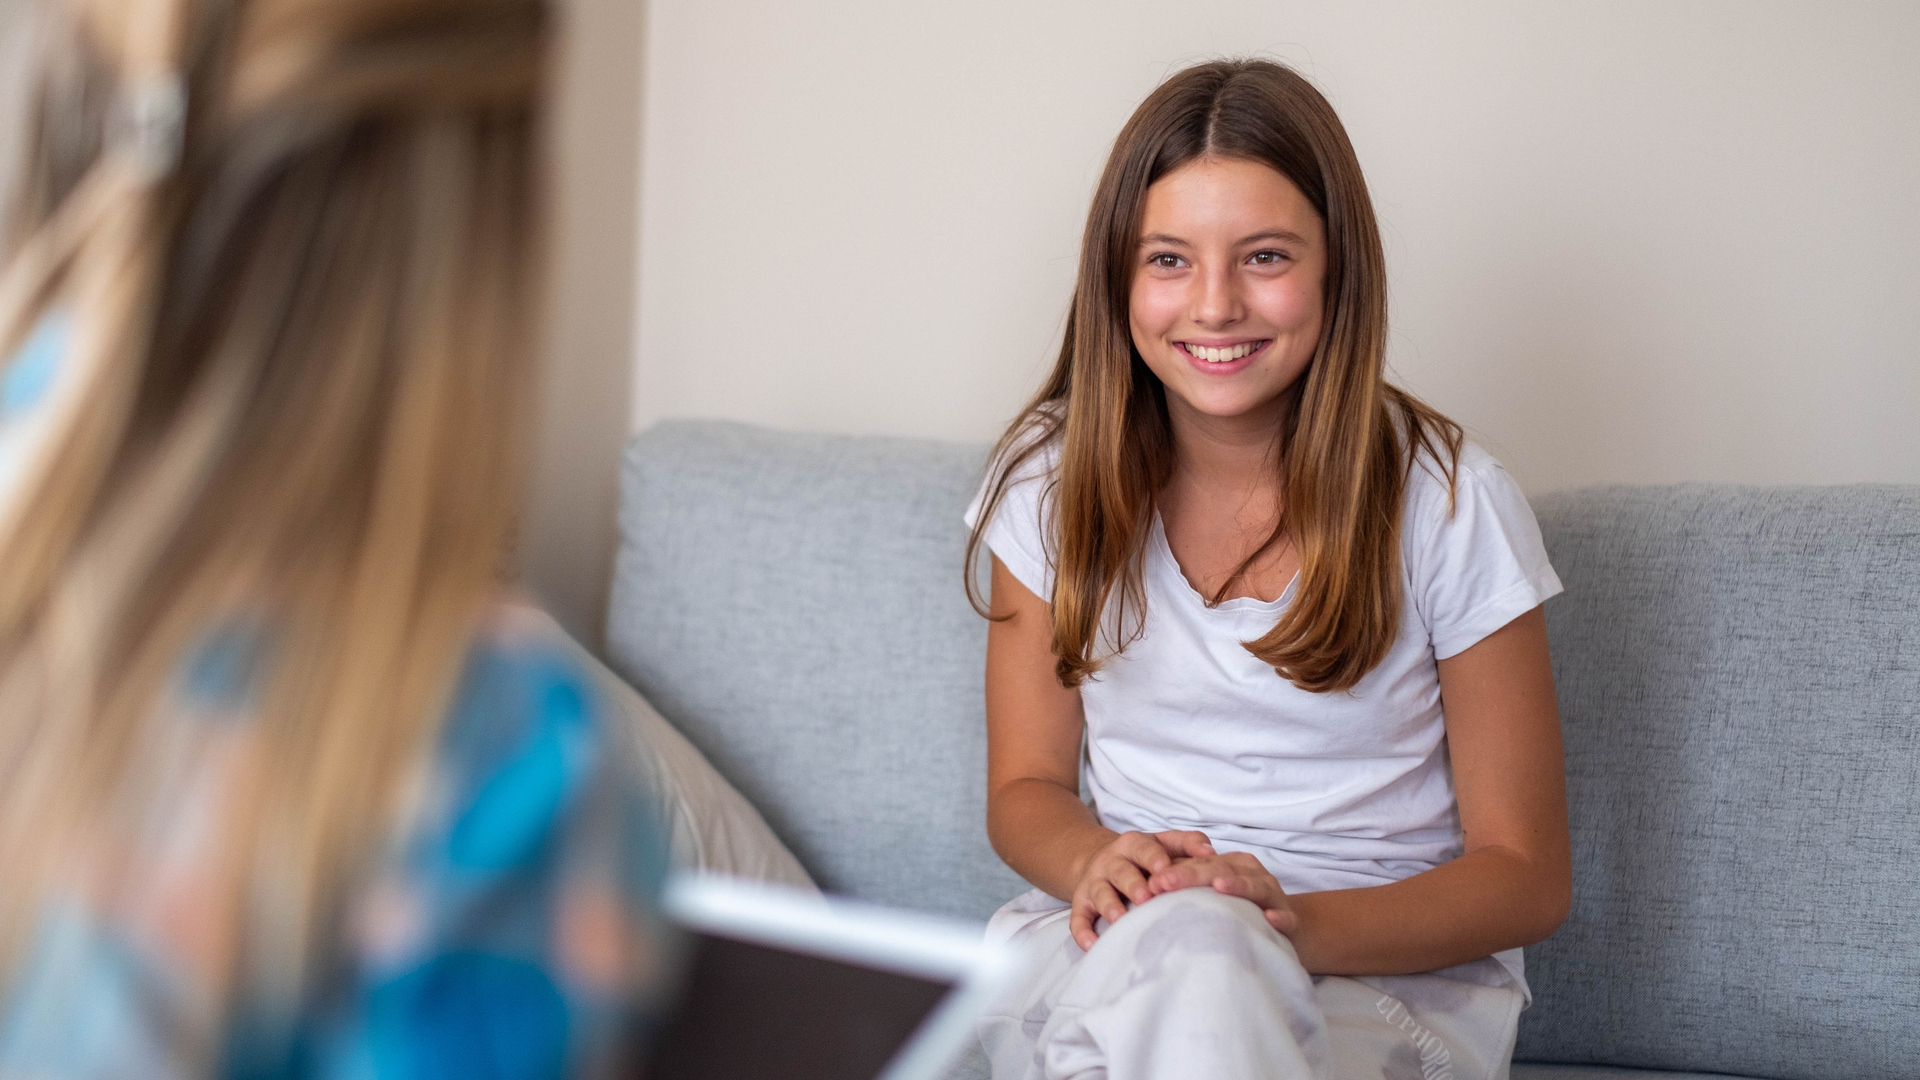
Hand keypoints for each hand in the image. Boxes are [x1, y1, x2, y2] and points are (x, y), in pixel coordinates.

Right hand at [1068, 829, 1215, 949]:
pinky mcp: (1082, 903)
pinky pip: (1078, 918)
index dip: (1153, 858)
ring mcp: (1095, 882)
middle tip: (1146, 898)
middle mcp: (1111, 861)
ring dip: (1109, 906)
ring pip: (1100, 893)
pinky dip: (1083, 932)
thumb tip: (1212, 854)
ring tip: (1120, 920)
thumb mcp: (1163, 843)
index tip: (1165, 868)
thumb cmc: (1143, 857)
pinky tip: (1094, 945)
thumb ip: (1188, 844)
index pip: (1143, 848)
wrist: (1100, 860)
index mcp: (1133, 844)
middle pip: (1121, 870)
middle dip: (1132, 883)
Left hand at [1147, 850, 1300, 935]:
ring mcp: (1272, 894)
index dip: (1174, 871)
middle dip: (1193, 875)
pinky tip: (1269, 919)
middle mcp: (1251, 873)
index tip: (1150, 882)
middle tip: (1165, 883)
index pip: (1198, 863)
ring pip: (1255, 885)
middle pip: (1221, 869)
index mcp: (1229, 864)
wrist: (1287, 925)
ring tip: (1218, 886)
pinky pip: (1286, 916)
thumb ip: (1186, 887)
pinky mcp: (1290, 919)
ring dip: (1238, 885)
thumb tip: (1147, 890)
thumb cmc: (1239, 908)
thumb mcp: (1212, 894)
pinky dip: (1279, 917)